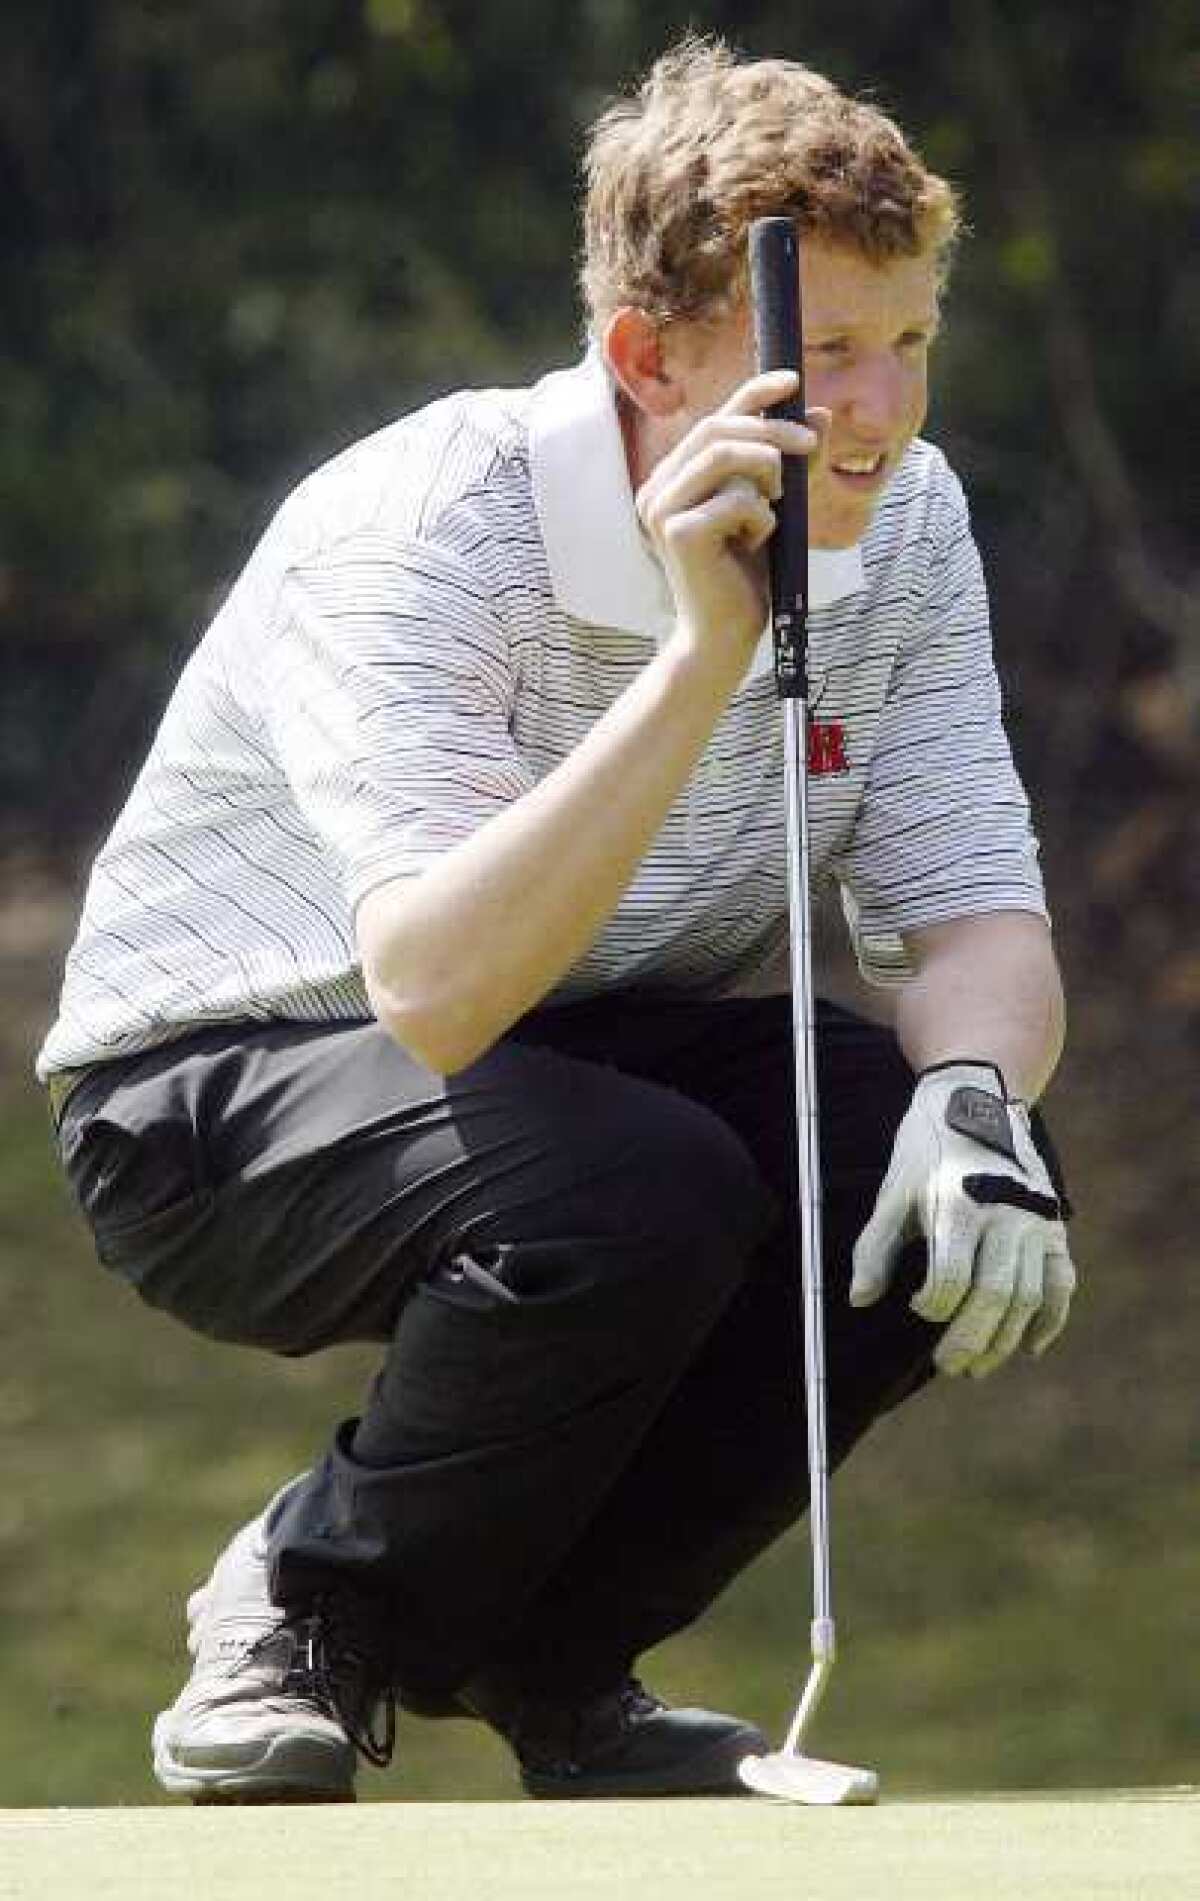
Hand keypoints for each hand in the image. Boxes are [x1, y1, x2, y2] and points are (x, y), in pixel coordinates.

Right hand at [636, 372, 825, 670]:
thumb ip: (790, 465)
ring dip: (767, 473)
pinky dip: (761, 518)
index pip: (713, 419)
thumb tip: (820, 415)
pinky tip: (753, 547)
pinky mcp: (676, 532)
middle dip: (773, 430)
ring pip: (724, 455)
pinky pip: (736, 499)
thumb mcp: (773, 510)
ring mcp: (660, 510)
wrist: (725, 638)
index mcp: (673, 479)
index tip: (793, 382)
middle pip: (717, 428)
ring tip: (776, 507)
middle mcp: (657, 489)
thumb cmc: (746, 578)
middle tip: (813, 445)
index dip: (753, 394)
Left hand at [850, 1061, 1075, 1377]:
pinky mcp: (1053, 1226)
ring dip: (1005, 1339)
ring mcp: (1035, 1222)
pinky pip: (1061, 1283)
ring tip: (979, 1365)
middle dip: (971, 1339)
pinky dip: (1050, 1319)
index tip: (917, 1307)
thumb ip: (875, 1248)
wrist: (978, 1098)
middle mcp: (1005, 1216)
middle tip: (950, 1366)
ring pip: (1029, 1297)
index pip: (951, 1279)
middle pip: (995, 1297)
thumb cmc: (926, 1148)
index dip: (932, 1306)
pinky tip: (1029, 1348)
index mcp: (959, 1204)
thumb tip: (859, 1300)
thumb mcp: (893, 1191)